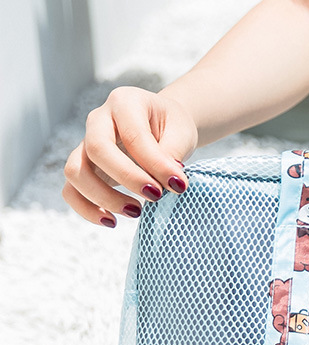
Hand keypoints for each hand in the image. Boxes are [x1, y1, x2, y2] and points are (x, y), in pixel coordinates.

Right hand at [62, 86, 197, 226]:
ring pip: (76, 171)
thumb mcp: (181, 132)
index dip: (155, 164)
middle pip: (97, 149)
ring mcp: (85, 144)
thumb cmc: (171, 128)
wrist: (161, 126)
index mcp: (125, 103)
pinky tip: (112, 221)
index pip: (134, 135)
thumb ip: (174, 153)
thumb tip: (170, 181)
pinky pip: (70, 190)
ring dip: (104, 197)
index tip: (179, 185)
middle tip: (156, 197)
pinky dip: (86, 209)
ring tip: (137, 212)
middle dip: (128, 179)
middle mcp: (98, 120)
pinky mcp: (84, 168)